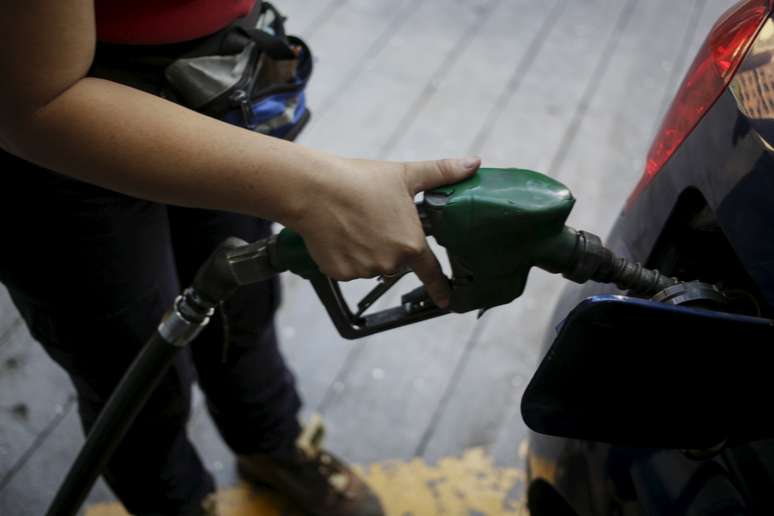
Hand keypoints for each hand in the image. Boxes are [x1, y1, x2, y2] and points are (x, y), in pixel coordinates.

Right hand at [290, 156, 479, 307]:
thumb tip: (473, 164)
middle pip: (396, 262)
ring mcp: (363, 270)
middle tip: (374, 220)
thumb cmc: (359, 180)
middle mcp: (390, 263)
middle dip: (388, 245)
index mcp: (410, 244)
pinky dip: (344, 256)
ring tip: (354, 224)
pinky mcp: (339, 273)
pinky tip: (339, 234)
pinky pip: (347, 269)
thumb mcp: (406, 174)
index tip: (448, 301)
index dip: (440, 288)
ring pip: (370, 265)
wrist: (314, 189)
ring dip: (366, 251)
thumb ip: (442, 173)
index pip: (431, 272)